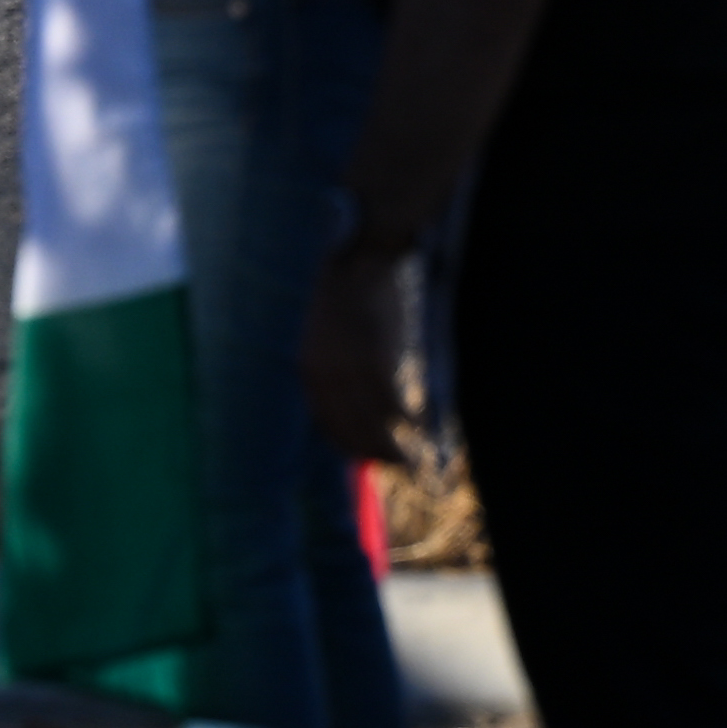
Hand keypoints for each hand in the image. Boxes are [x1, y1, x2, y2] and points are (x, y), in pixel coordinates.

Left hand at [300, 231, 414, 470]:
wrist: (360, 261)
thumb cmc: (349, 297)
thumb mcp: (327, 337)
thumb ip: (333, 372)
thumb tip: (353, 405)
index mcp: (308, 370)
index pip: (326, 423)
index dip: (348, 446)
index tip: (368, 458)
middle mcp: (323, 376)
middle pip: (349, 431)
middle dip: (373, 454)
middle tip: (396, 466)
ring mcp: (349, 369)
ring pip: (372, 424)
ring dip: (392, 448)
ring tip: (408, 461)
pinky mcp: (375, 360)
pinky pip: (393, 403)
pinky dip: (408, 419)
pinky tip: (419, 425)